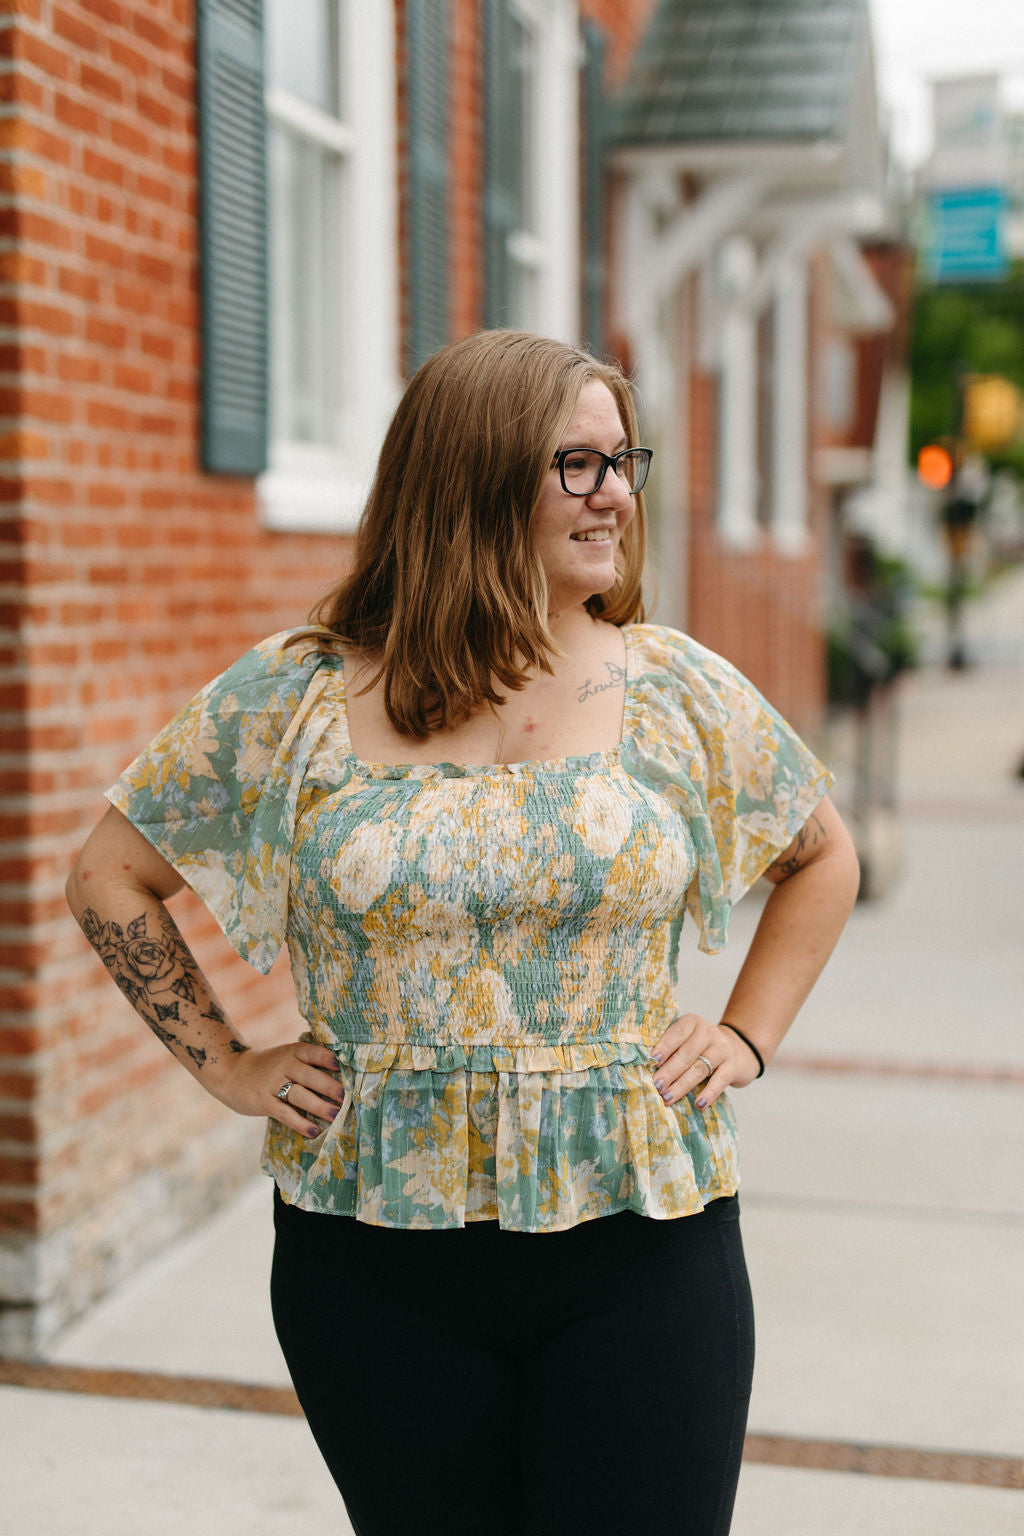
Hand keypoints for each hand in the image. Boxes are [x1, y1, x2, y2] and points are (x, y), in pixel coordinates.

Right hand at [205, 1041, 345, 1138]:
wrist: (231, 1072)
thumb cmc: (269, 1067)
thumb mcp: (286, 1057)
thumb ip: (308, 1064)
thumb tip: (341, 1079)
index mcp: (293, 1052)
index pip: (313, 1052)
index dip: (327, 1059)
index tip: (342, 1067)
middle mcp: (284, 1065)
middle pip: (310, 1076)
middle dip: (330, 1087)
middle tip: (346, 1097)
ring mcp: (272, 1084)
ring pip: (299, 1095)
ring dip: (319, 1106)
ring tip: (336, 1115)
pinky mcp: (263, 1102)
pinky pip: (284, 1113)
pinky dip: (300, 1123)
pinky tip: (313, 1130)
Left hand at [649, 1013, 760, 1109]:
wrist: (737, 1050)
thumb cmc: (701, 1047)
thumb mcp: (687, 1040)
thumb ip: (671, 1048)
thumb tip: (650, 1067)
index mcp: (692, 1022)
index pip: (677, 1033)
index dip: (665, 1046)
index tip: (653, 1060)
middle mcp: (708, 1032)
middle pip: (686, 1054)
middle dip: (669, 1071)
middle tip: (656, 1085)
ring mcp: (722, 1049)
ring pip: (700, 1069)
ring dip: (682, 1085)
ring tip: (668, 1098)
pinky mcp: (733, 1066)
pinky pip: (720, 1081)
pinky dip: (709, 1093)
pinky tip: (698, 1104)